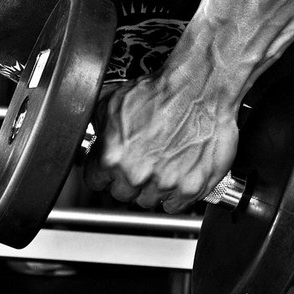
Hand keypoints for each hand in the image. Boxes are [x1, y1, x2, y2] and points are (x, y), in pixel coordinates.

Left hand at [85, 74, 238, 212]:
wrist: (200, 87)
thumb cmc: (162, 91)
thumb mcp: (113, 102)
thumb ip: (99, 130)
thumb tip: (93, 142)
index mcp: (112, 157)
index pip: (96, 182)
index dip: (104, 173)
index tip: (112, 169)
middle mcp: (136, 174)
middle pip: (122, 194)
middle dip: (128, 180)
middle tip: (141, 162)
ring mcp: (164, 184)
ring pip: (148, 201)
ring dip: (152, 188)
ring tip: (161, 164)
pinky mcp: (190, 188)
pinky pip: (175, 205)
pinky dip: (176, 194)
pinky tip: (177, 173)